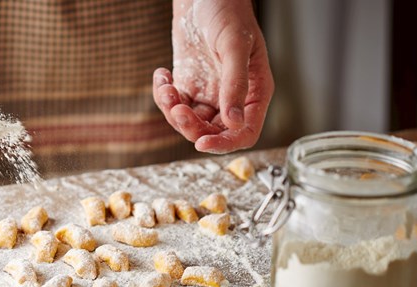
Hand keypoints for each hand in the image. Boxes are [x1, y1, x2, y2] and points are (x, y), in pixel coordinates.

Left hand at [154, 0, 273, 153]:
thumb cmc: (228, 11)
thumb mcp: (234, 47)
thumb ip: (235, 84)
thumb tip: (234, 122)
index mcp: (255, 92)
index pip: (245, 132)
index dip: (225, 144)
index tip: (202, 143)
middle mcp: (233, 97)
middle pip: (213, 132)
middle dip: (190, 126)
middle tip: (177, 108)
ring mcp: (210, 93)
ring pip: (190, 122)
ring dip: (173, 111)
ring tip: (167, 87)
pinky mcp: (190, 85)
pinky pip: (175, 105)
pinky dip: (163, 96)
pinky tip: (162, 74)